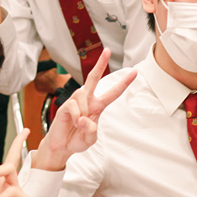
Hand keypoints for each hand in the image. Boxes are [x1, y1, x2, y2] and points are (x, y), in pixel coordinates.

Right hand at [34, 49, 136, 171]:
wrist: (61, 146)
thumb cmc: (76, 140)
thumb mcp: (90, 139)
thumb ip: (91, 130)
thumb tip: (84, 119)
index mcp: (97, 106)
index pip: (113, 93)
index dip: (124, 83)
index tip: (134, 72)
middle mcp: (87, 100)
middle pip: (93, 77)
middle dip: (100, 63)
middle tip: (107, 50)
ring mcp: (75, 102)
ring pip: (83, 95)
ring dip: (83, 112)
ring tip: (79, 124)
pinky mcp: (66, 106)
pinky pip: (74, 106)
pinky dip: (76, 117)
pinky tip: (72, 123)